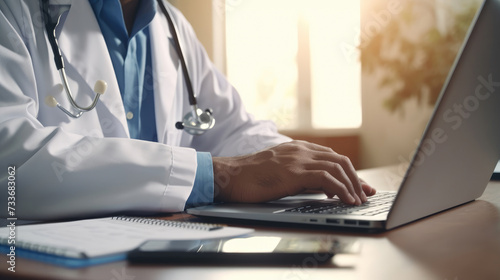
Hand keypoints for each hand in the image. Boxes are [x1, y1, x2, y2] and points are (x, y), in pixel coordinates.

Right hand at [212, 140, 375, 204]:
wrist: (229, 176)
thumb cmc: (249, 177)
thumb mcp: (278, 171)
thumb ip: (297, 173)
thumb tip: (317, 186)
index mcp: (297, 149)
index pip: (331, 157)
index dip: (349, 172)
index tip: (358, 186)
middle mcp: (301, 150)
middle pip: (340, 161)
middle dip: (356, 178)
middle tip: (366, 194)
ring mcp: (298, 160)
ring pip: (338, 168)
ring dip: (352, 186)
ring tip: (359, 201)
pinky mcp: (294, 172)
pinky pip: (327, 179)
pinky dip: (342, 190)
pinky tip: (347, 200)